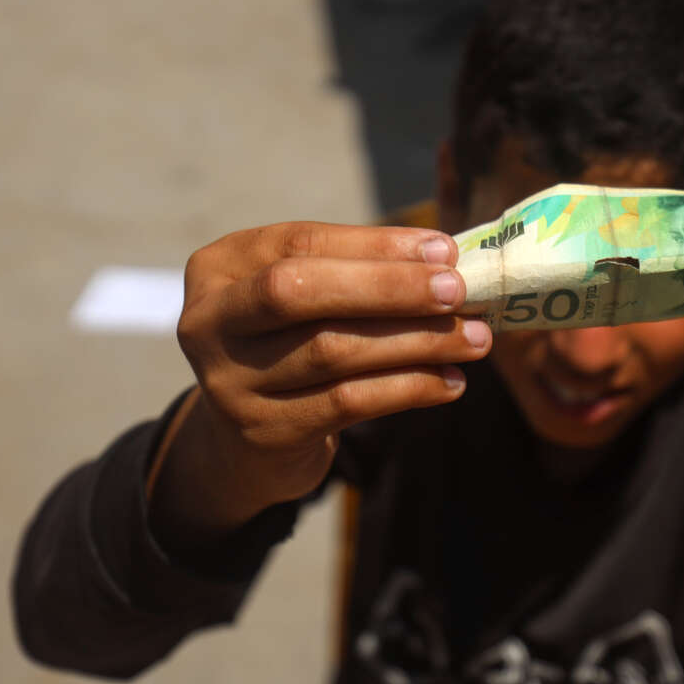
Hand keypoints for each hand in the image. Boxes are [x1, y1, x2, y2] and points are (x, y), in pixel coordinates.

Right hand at [151, 222, 491, 546]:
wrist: (247, 440)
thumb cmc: (295, 345)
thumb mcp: (310, 299)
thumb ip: (360, 274)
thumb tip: (446, 259)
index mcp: (220, 267)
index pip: (301, 243)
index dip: (376, 246)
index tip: (444, 250)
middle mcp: (208, 321)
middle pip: (301, 291)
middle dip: (390, 288)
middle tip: (460, 291)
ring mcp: (228, 381)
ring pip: (333, 350)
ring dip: (416, 342)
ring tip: (475, 339)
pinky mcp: (262, 431)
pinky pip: (347, 402)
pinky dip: (408, 389)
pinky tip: (451, 382)